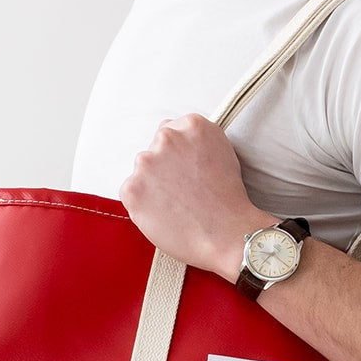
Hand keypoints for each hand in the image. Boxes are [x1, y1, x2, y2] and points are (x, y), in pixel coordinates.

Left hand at [117, 112, 276, 280]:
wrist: (226, 234)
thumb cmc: (229, 201)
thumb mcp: (224, 154)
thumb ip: (196, 142)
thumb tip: (180, 145)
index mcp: (192, 126)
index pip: (170, 130)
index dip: (177, 155)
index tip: (184, 171)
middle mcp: (167, 138)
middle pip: (154, 150)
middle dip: (163, 169)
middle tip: (182, 193)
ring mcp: (147, 163)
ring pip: (142, 173)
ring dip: (152, 186)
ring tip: (176, 206)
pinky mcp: (132, 188)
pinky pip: (131, 194)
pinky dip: (143, 206)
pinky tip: (165, 214)